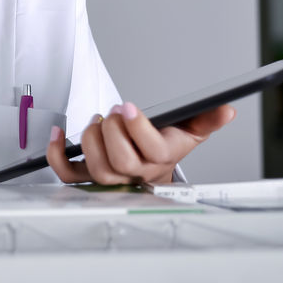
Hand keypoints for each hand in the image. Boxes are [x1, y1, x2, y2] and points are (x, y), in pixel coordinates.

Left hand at [47, 102, 235, 184]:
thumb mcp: (188, 129)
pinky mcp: (88, 176)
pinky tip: (58, 133)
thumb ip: (205, 118)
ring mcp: (111, 176)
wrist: (150, 166)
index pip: (153, 151)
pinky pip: (68, 174)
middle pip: (120, 162)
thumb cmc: (165, 143)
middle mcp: (136, 172)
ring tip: (97, 119)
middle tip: (112, 112)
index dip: (138, 129)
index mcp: (161, 159)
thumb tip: (226, 109)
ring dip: (90, 138)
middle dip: (111, 131)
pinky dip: (57, 155)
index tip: (128, 106)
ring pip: (97, 168)